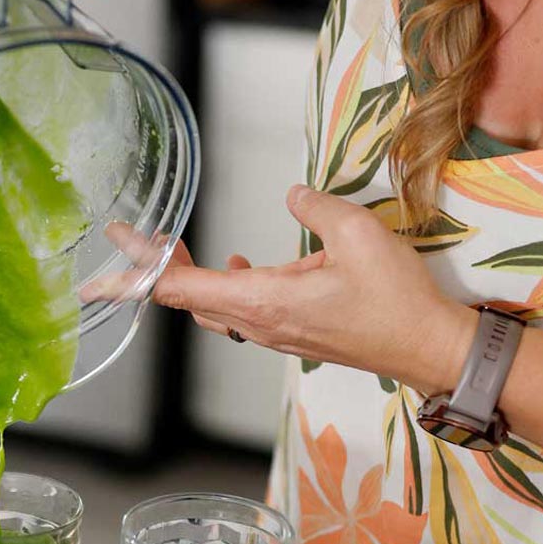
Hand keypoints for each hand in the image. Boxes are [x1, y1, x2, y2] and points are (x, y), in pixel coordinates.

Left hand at [152, 185, 476, 395]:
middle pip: (185, 298)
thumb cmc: (394, 299)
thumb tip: (292, 195)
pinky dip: (221, 289)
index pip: (179, 286)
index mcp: (262, 301)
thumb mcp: (357, 235)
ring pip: (210, 308)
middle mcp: (257, 324)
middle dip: (153, 267)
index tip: (116, 242)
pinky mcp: (289, 334)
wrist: (426, 349)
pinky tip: (237, 267)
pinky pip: (238, 314)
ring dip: (187, 278)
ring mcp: (272, 334)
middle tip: (134, 237)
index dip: (139, 266)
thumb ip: (314, 207)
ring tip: (174, 247)